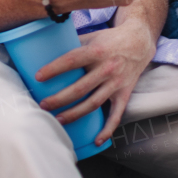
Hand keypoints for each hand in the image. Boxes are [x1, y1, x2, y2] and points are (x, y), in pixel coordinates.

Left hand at [36, 20, 155, 144]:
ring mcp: (116, 83)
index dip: (54, 69)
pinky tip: (96, 140)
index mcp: (97, 51)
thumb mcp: (92, 36)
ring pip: (93, 103)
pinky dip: (107, 129)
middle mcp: (107, 68)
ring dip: (75, 114)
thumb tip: (46, 47)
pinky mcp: (124, 94)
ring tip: (58, 119)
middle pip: (80, 88)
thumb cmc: (109, 40)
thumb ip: (72, 43)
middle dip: (59, 98)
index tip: (38, 77)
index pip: (72, 60)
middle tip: (43, 104)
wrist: (139, 42)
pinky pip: (116, 115)